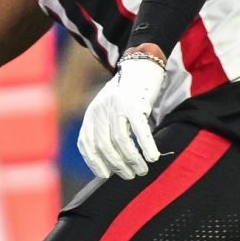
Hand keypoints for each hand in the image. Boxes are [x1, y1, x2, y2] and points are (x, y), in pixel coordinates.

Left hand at [79, 51, 168, 179]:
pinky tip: (153, 157)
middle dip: (117, 165)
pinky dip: (145, 146)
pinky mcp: (135, 103)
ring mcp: (117, 106)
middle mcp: (100, 110)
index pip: (86, 144)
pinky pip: (139, 130)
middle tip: (130, 175)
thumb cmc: (128, 93)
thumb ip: (106, 128)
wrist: (141, 65)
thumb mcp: (109, 109)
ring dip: (132, 160)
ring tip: (142, 170)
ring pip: (121, 141)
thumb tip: (114, 160)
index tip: (105, 175)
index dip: (94, 162)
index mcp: (92, 113)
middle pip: (104, 146)